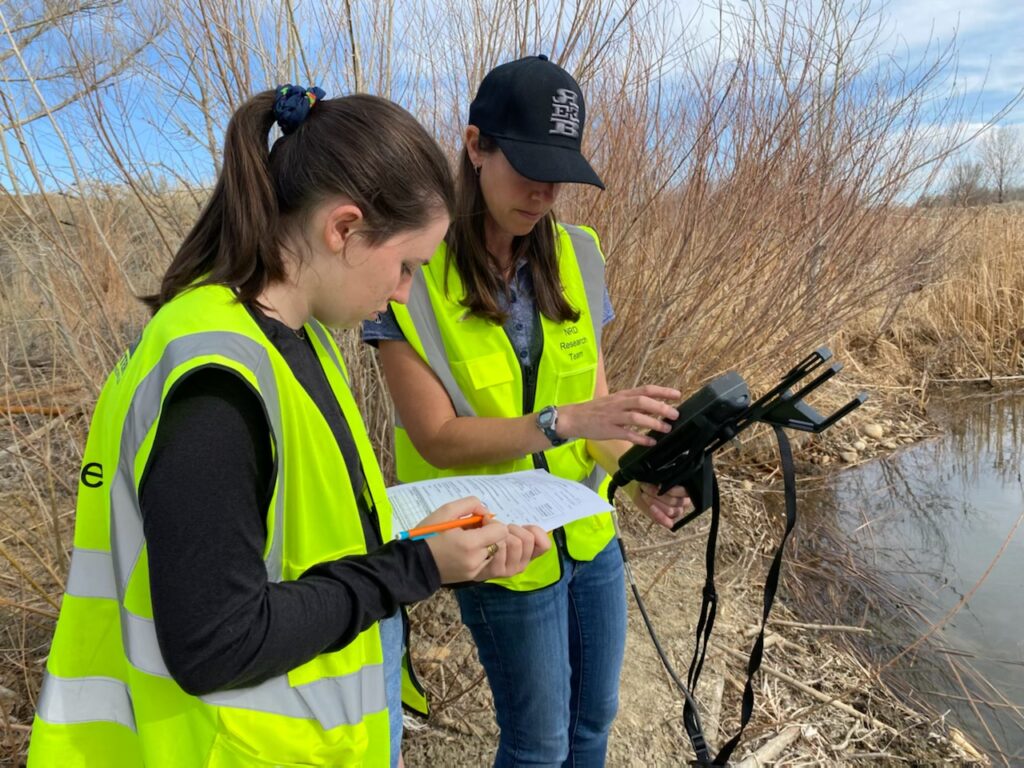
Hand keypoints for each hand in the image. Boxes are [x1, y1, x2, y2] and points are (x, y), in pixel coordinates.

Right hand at [421, 497, 550, 582]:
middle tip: (491, 529)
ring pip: (515, 561)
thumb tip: (488, 513)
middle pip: (510, 545)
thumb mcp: (446, 511)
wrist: (415, 564)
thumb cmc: (428, 535)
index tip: (481, 521)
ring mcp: (481, 573)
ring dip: (511, 546)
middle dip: (506, 533)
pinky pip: (507, 569)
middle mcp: (478, 562)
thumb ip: (470, 504)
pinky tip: (505, 547)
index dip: (495, 523)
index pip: (501, 532)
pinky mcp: (480, 578)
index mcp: (468, 545)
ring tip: (499, 538)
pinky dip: (510, 557)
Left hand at [474, 524, 550, 580]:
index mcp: (528, 554)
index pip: (545, 545)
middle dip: (512, 528)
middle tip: (500, 530)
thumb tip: (533, 530)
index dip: (536, 532)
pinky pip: (501, 547)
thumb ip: (525, 530)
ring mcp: (510, 570)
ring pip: (515, 542)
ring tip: (490, 535)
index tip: (521, 528)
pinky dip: (492, 538)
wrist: (464, 555)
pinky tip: (484, 542)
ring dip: (501, 532)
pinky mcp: (497, 571)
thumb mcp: (508, 531)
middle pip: (527, 539)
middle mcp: (522, 564)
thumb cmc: (488, 538)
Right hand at [558, 385, 680, 444]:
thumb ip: (634, 404)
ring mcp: (613, 417)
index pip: (645, 389)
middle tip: (675, 414)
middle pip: (643, 401)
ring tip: (666, 428)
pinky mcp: (608, 430)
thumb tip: (654, 407)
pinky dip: (640, 438)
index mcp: (622, 395)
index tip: (678, 395)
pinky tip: (650, 442)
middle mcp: (619, 404)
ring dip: (653, 423)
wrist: (574, 417)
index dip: (662, 391)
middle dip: (661, 407)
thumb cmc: (597, 410)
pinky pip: (627, 434)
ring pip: (636, 417)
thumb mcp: (616, 401)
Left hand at [626, 482, 692, 528]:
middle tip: (645, 487)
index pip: (683, 492)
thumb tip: (663, 482)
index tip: (658, 484)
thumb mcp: (656, 479)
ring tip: (644, 494)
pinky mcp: (669, 521)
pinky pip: (668, 523)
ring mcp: (677, 512)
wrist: (641, 490)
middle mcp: (683, 502)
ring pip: (670, 511)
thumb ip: (662, 480)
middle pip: (674, 501)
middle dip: (656, 494)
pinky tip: (651, 508)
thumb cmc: (651, 483)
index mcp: (684, 491)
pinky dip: (659, 515)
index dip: (671, 489)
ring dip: (654, 502)